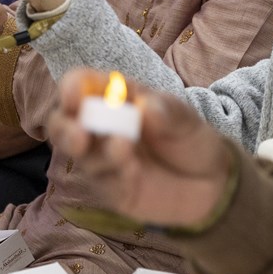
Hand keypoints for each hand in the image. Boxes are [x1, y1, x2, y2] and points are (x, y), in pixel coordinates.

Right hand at [47, 69, 235, 228]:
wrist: (211, 182)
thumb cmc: (189, 138)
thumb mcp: (186, 119)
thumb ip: (167, 112)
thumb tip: (145, 107)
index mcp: (112, 97)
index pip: (80, 85)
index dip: (72, 87)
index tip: (75, 95)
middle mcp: (99, 126)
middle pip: (62, 123)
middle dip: (64, 128)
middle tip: (79, 135)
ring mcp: (100, 158)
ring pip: (77, 154)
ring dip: (96, 151)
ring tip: (123, 147)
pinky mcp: (109, 188)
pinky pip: (101, 181)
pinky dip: (114, 174)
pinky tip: (134, 172)